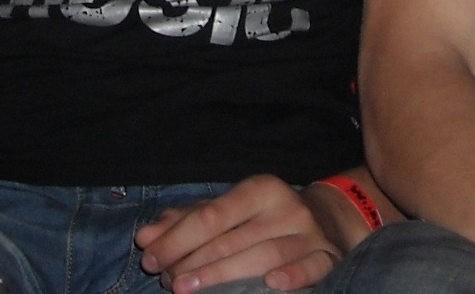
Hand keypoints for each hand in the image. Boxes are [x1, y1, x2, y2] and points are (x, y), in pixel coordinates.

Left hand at [135, 175, 342, 292]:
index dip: (178, 238)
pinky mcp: (328, 257)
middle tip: (167, 281)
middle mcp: (286, 207)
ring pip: (264, 256)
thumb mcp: (228, 212)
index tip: (151, 258)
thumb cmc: (263, 219)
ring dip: (222, 275)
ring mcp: (309, 233)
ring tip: (187, 289)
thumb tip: (146, 237)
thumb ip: (186, 222)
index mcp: (260, 189)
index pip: (212, 214)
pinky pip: (312, 267)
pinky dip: (293, 276)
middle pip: (232, 238)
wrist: (327, 221)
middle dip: (193, 262)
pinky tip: (271, 284)